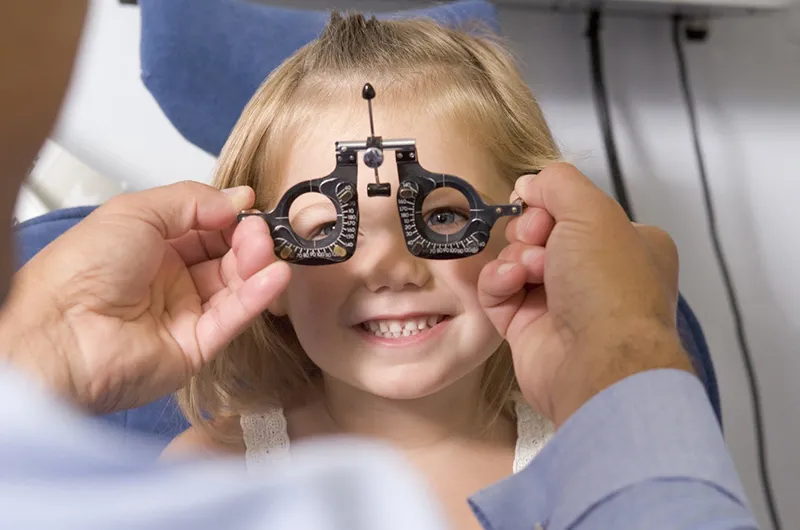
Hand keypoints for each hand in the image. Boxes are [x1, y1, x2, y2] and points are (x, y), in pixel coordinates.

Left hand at [0, 182, 289, 412]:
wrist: (59, 332)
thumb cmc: (84, 267)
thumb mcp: (137, 211)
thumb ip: (193, 200)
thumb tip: (239, 199)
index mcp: (151, 245)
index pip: (206, 228)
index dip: (231, 218)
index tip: (251, 207)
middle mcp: (170, 279)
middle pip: (225, 256)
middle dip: (247, 240)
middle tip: (258, 232)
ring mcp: (184, 313)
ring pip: (234, 286)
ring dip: (257, 265)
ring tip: (265, 250)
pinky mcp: (197, 346)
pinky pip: (233, 318)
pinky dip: (257, 296)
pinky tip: (275, 275)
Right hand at [478, 163, 691, 426]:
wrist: (596, 362)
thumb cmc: (609, 285)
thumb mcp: (592, 211)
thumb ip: (558, 182)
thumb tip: (529, 184)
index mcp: (628, 246)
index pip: (576, 212)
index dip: (552, 205)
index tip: (543, 209)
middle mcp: (597, 275)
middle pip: (541, 234)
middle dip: (529, 232)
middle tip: (537, 240)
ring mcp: (561, 304)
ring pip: (516, 261)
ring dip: (515, 257)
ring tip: (528, 271)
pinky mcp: (528, 328)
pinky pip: (499, 292)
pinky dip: (499, 283)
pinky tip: (511, 284)